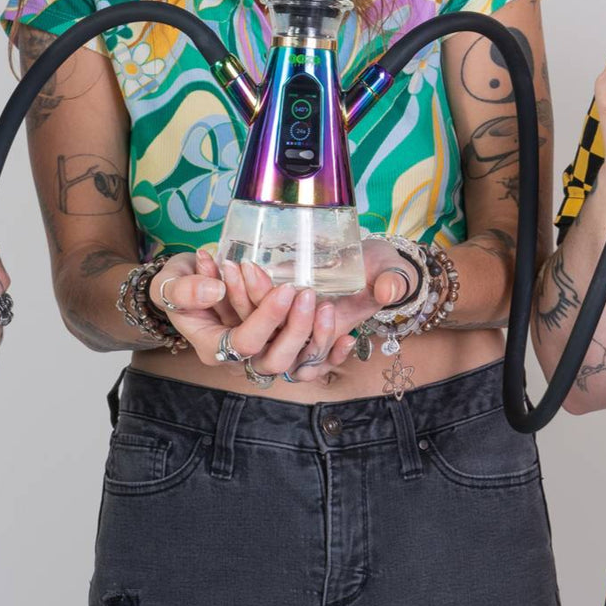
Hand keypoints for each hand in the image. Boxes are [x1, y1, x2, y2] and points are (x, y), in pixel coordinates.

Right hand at [156, 250, 356, 383]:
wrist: (186, 286)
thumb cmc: (177, 284)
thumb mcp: (170, 282)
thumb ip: (185, 289)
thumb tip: (215, 291)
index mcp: (214, 348)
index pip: (246, 343)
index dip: (267, 318)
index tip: (284, 289)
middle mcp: (241, 358)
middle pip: (275, 360)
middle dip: (295, 328)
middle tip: (306, 293)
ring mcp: (262, 352)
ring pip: (296, 363)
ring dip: (315, 336)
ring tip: (324, 304)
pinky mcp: (279, 344)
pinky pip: (309, 361)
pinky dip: (329, 352)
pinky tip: (348, 337)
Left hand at [201, 240, 414, 381]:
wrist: (377, 261)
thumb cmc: (386, 271)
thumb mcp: (394, 273)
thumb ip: (393, 282)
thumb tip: (386, 290)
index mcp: (333, 331)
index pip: (306, 347)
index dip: (297, 326)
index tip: (295, 289)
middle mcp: (304, 332)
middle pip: (270, 339)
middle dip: (257, 304)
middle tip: (247, 267)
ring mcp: (285, 318)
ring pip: (250, 322)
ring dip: (236, 294)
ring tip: (226, 261)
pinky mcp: (272, 301)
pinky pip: (240, 304)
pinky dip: (224, 283)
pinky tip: (211, 258)